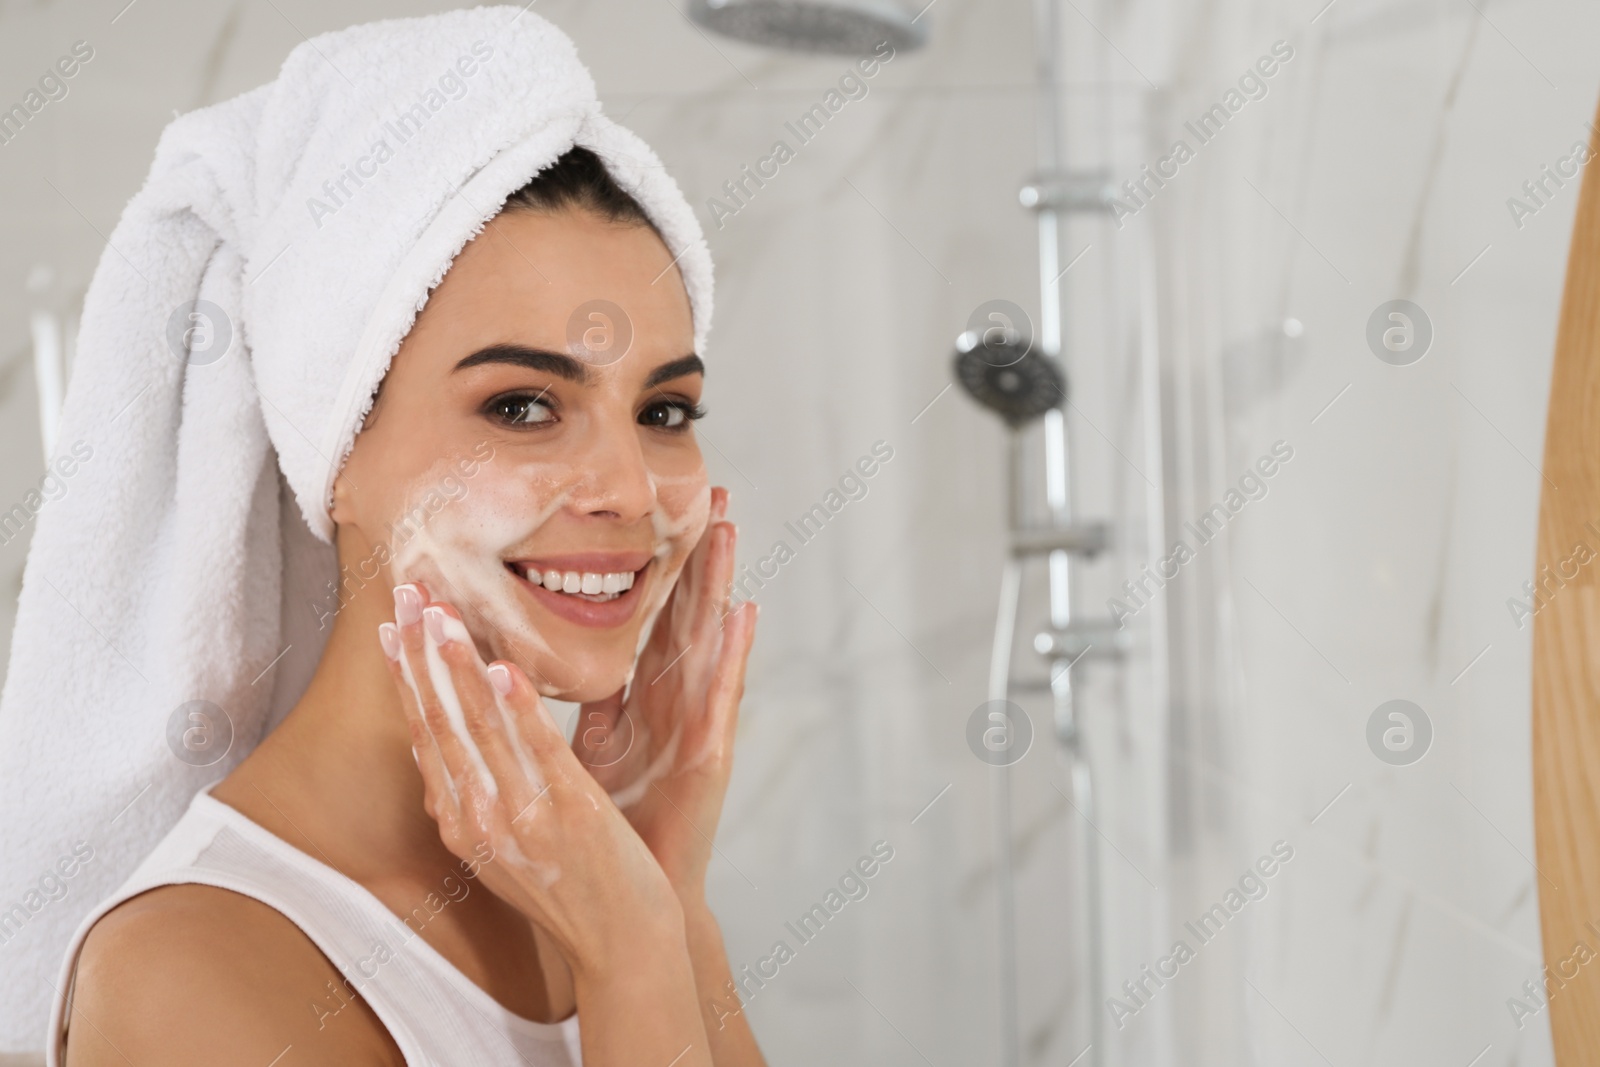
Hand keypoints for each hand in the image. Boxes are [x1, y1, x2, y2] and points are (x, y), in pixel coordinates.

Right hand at [380, 582, 682, 970]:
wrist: (621, 943)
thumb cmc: (566, 890)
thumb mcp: (499, 851)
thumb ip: (467, 802)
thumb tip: (431, 753)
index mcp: (461, 823)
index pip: (422, 735)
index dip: (405, 677)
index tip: (391, 626)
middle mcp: (478, 820)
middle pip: (438, 722)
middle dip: (419, 654)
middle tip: (405, 592)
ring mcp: (520, 816)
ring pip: (478, 729)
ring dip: (455, 666)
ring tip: (441, 614)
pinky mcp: (568, 811)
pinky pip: (536, 749)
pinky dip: (516, 707)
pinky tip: (501, 667)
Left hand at [573, 486, 758, 899]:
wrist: (634, 898)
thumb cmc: (612, 827)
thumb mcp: (585, 751)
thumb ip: (578, 703)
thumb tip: (528, 657)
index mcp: (641, 699)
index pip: (650, 616)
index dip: (657, 563)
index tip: (660, 509)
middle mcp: (674, 703)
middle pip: (686, 612)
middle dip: (699, 554)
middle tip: (714, 492)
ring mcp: (697, 724)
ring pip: (710, 639)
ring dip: (723, 584)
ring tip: (731, 528)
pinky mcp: (712, 754)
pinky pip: (723, 695)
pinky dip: (736, 654)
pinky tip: (746, 612)